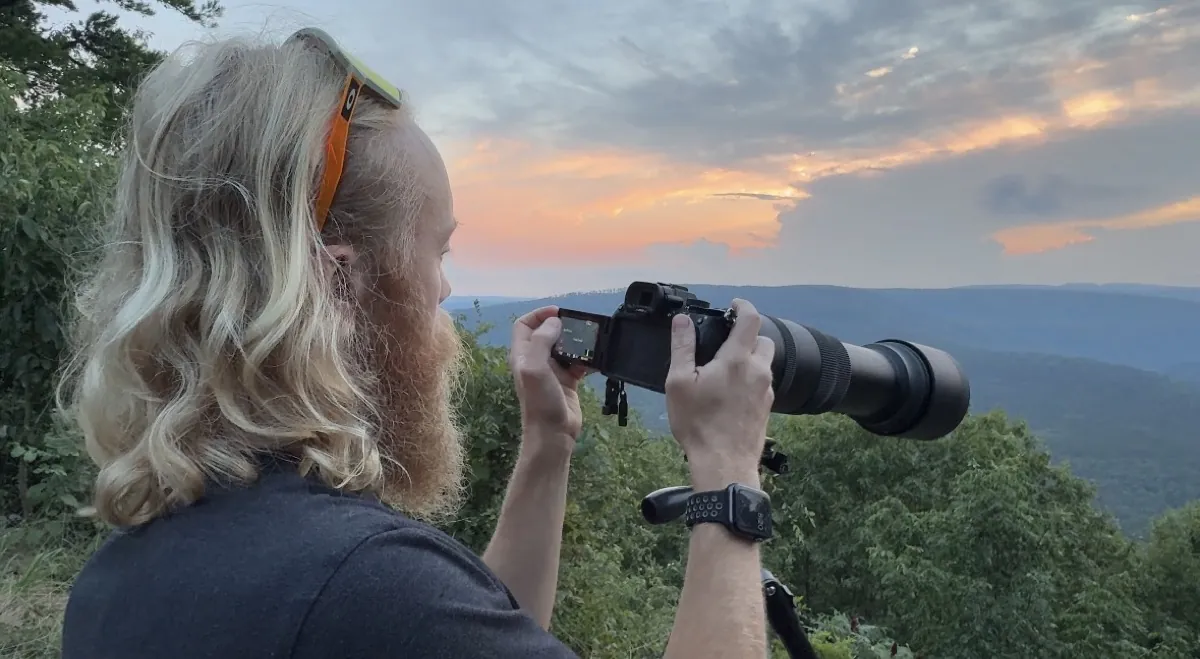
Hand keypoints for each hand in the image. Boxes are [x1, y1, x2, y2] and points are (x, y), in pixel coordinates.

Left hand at [509, 306, 589, 445]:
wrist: (553, 434)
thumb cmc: (540, 401)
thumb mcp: (535, 368)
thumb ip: (541, 341)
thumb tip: (555, 321)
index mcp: (523, 354)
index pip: (525, 325)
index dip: (539, 314)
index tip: (559, 312)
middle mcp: (536, 360)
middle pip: (547, 333)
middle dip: (563, 326)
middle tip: (580, 324)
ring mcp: (552, 371)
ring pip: (565, 346)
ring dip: (578, 341)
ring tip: (591, 339)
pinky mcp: (568, 381)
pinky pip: (578, 362)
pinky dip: (588, 358)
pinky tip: (597, 358)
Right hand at [664, 300, 774, 489]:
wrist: (724, 463)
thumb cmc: (699, 424)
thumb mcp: (679, 383)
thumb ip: (682, 347)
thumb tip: (682, 321)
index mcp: (737, 360)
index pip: (750, 319)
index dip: (743, 306)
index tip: (733, 305)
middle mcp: (758, 372)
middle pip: (763, 340)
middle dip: (747, 335)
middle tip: (726, 340)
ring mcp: (766, 391)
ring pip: (764, 363)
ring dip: (749, 358)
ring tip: (725, 369)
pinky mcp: (767, 408)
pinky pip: (763, 383)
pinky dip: (751, 379)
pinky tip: (731, 393)